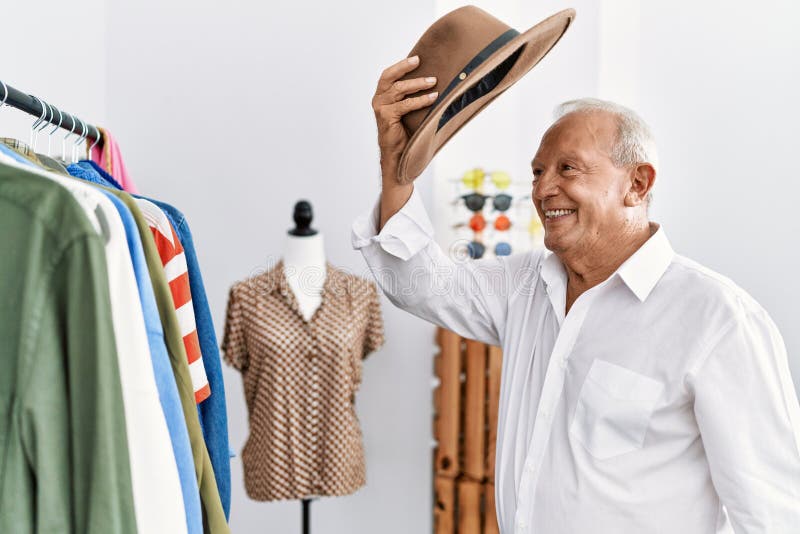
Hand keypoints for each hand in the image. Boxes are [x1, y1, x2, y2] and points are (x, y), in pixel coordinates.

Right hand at [371, 55, 437, 182]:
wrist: (398, 155)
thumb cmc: (404, 132)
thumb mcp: (406, 110)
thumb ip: (410, 96)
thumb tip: (432, 81)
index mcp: (381, 96)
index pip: (388, 75)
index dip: (401, 65)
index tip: (417, 58)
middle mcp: (378, 100)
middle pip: (389, 78)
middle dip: (405, 67)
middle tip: (420, 61)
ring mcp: (381, 109)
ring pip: (399, 89)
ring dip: (417, 84)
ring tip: (433, 81)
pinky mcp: (387, 117)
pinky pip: (406, 105)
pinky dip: (420, 100)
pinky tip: (433, 97)